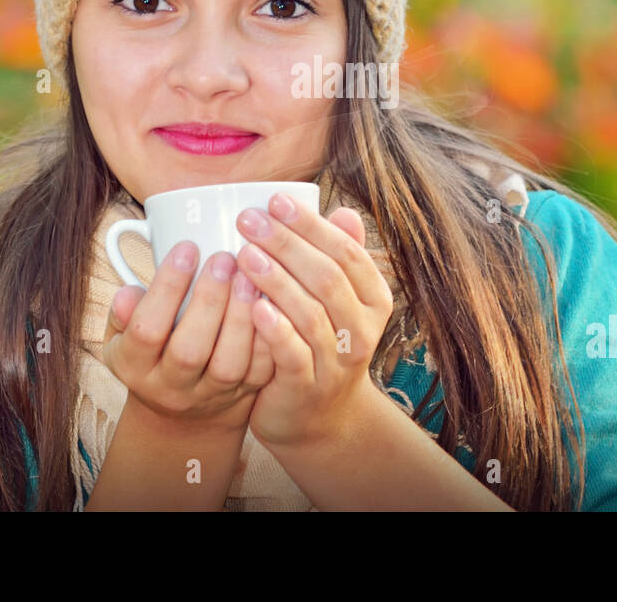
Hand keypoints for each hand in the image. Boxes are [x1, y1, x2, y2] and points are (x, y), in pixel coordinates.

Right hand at [102, 241, 274, 433]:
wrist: (182, 413)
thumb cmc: (152, 353)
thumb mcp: (123, 337)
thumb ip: (123, 313)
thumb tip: (129, 292)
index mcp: (134, 367)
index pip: (145, 330)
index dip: (166, 288)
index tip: (187, 248)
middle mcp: (170, 387)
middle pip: (188, 351)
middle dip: (209, 300)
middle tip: (224, 259)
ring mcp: (208, 396)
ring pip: (228, 364)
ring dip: (241, 317)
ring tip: (249, 276)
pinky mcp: (243, 396)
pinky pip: (260, 370)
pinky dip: (269, 336)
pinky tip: (271, 302)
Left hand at [233, 192, 394, 448]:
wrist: (318, 418)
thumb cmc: (320, 342)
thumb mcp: (336, 300)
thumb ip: (337, 258)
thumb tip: (344, 211)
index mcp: (373, 299)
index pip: (347, 252)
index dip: (311, 225)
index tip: (275, 200)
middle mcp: (362, 329)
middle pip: (327, 278)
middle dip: (286, 244)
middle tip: (248, 220)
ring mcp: (337, 361)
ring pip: (310, 313)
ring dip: (276, 280)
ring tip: (243, 254)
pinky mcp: (307, 387)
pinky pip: (294, 354)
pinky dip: (275, 329)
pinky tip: (252, 306)